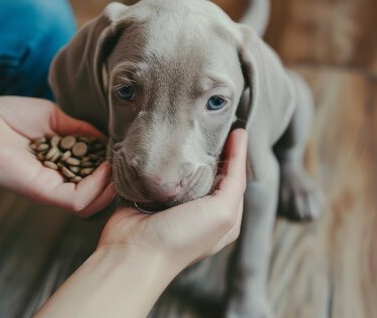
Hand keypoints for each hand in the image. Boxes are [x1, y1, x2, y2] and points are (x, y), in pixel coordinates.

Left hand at [0, 96, 114, 216]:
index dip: (114, 164)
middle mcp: (58, 180)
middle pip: (98, 194)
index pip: (96, 174)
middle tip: (127, 159)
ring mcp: (51, 188)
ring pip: (93, 204)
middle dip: (118, 178)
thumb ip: (79, 128)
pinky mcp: (42, 191)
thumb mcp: (53, 117)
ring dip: (111, 185)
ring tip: (117, 163)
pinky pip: (78, 199)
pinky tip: (104, 166)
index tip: (125, 147)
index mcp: (62, 164)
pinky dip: (97, 186)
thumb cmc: (7, 117)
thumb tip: (106, 135)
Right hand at [97, 129, 247, 270]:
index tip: (235, 128)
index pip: (236, 177)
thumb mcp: (222, 213)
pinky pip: (162, 170)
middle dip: (211, 150)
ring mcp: (175, 200)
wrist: (135, 253)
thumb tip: (240, 142)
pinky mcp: (151, 194)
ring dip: (186, 152)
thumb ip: (236, 181)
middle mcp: (200, 208)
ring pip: (185, 168)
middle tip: (211, 124)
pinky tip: (166, 143)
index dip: (237, 153)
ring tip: (188, 127)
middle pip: (211, 170)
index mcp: (223, 216)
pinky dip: (164, 158)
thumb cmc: (182, 238)